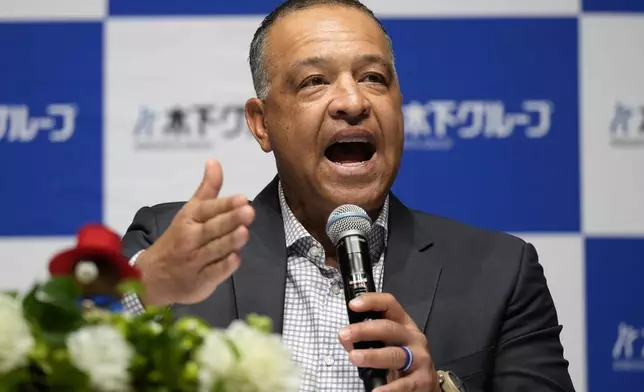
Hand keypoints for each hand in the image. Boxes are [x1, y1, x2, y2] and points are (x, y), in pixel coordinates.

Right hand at [137, 159, 254, 305]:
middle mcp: (190, 239)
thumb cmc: (178, 239)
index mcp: (188, 219)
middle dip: (230, 220)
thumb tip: (214, 161)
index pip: (207, 210)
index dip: (225, 205)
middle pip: (212, 229)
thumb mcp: (190, 212)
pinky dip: (223, 267)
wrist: (151, 276)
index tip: (242, 198)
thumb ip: (207, 189)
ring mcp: (194, 261)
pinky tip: (235, 259)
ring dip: (229, 242)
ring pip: (214, 250)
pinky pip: (213, 273)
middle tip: (249, 212)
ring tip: (244, 232)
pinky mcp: (199, 282)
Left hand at [338, 293, 440, 391]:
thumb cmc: (403, 359)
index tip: (353, 305)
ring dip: (373, 356)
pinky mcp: (422, 380)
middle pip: (389, 328)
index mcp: (404, 324)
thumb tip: (346, 339)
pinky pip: (404, 384)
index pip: (390, 305)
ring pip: (395, 355)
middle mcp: (413, 338)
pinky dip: (389, 389)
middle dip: (364, 330)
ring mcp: (419, 359)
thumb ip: (368, 338)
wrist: (426, 384)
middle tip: (344, 335)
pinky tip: (376, 391)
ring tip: (354, 357)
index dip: (372, 301)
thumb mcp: (389, 343)